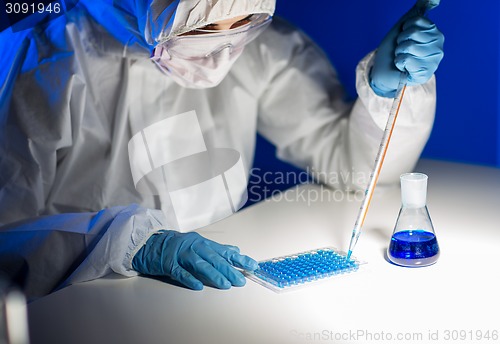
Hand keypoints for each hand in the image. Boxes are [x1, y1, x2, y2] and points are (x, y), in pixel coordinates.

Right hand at [132, 230, 258, 289]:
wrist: (151, 242)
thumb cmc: (177, 245)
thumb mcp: (199, 243)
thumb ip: (217, 249)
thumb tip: (235, 251)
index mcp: (203, 243)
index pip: (225, 251)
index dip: (239, 259)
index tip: (252, 265)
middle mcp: (195, 247)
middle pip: (214, 259)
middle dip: (229, 269)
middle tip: (240, 280)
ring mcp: (181, 255)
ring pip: (200, 264)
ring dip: (213, 275)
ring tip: (225, 284)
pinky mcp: (169, 263)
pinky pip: (180, 272)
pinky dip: (189, 279)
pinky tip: (198, 286)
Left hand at [370, 15, 443, 96]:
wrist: (384, 72)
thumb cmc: (393, 50)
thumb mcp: (403, 27)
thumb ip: (416, 13)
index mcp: (434, 33)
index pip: (416, 21)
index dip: (403, 29)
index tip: (403, 37)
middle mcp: (438, 46)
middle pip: (413, 33)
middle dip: (400, 42)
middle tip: (402, 50)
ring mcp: (433, 61)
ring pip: (409, 47)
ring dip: (399, 53)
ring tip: (402, 58)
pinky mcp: (425, 73)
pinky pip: (407, 60)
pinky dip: (399, 63)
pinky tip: (403, 68)